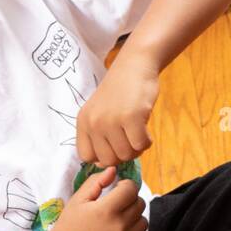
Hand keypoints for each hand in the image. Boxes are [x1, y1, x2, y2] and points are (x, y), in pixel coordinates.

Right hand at [47, 165, 148, 230]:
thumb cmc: (69, 225)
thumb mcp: (78, 199)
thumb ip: (96, 182)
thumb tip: (114, 170)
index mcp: (106, 209)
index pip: (131, 189)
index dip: (125, 186)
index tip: (117, 190)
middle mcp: (118, 226)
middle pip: (140, 204)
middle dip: (130, 201)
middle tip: (116, 207)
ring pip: (143, 222)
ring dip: (134, 219)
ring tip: (119, 222)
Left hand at [76, 50, 159, 165]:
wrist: (134, 65)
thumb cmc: (119, 92)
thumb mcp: (99, 112)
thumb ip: (98, 136)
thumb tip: (104, 165)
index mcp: (83, 123)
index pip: (87, 157)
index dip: (102, 157)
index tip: (114, 147)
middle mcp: (94, 123)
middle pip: (108, 160)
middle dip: (122, 155)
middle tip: (130, 141)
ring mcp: (112, 120)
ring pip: (125, 155)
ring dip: (136, 149)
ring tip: (138, 134)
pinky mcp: (131, 117)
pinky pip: (140, 145)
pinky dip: (146, 143)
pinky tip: (146, 132)